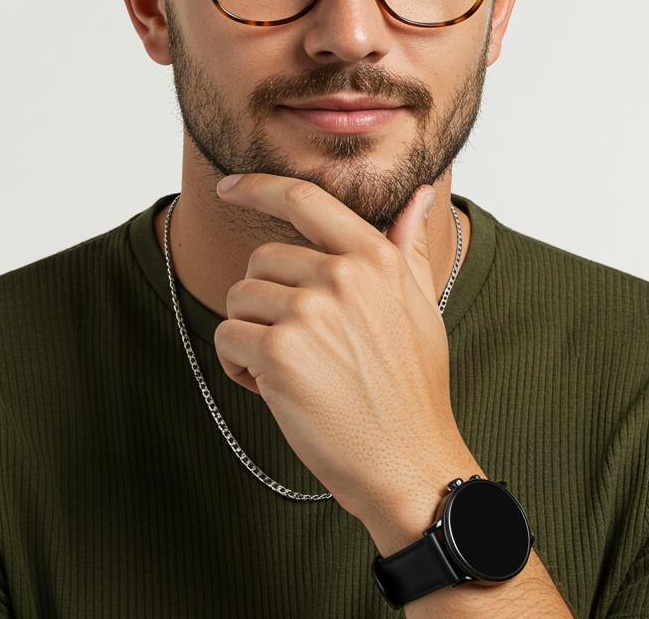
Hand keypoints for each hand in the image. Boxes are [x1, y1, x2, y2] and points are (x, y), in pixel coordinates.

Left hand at [213, 173, 481, 549]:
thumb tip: (416, 197)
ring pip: (239, 298)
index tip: (229, 186)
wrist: (409, 463)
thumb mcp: (421, 306)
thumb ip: (408, 247)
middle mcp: (342, 276)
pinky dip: (238, 364)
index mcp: (375, 258)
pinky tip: (272, 387)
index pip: (304, 199)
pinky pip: (227, 338)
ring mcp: (310, 312)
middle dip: (265, 299)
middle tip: (296, 343)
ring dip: (250, 333)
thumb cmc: (413, 388)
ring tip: (289, 367)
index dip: (258, 186)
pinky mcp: (280, 353)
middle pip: (261, 258)